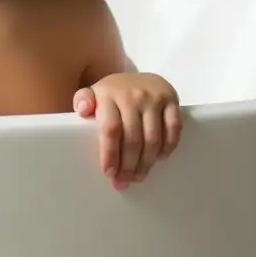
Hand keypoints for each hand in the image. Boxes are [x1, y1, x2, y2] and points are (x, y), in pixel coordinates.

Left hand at [73, 73, 181, 189]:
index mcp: (109, 95)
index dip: (110, 154)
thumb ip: (82, 100)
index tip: (109, 173)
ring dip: (146, 162)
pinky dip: (167, 147)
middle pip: (132, 138)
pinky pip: (173, 129)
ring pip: (153, 138)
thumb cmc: (112, 93)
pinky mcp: (172, 100)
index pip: (110, 129)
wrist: (137, 76)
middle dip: (128, 165)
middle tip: (124, 181)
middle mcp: (133, 95)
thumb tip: (81, 110)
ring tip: (139, 176)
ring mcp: (154, 97)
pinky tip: (159, 158)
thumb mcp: (93, 93)